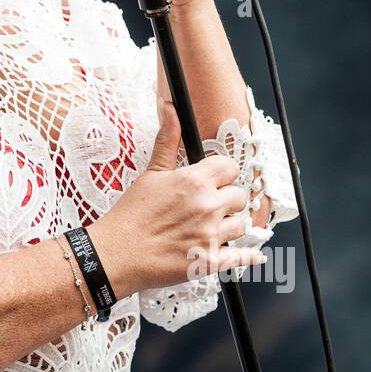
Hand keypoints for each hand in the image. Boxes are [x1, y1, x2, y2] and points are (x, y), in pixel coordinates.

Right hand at [88, 99, 264, 294]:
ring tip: (212, 227)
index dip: (223, 173)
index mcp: (194, 181)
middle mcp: (207, 206)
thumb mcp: (150, 173)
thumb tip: (171, 110)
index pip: (230, 167)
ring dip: (230, 225)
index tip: (216, 180)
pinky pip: (242, 257)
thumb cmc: (131, 214)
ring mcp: (211, 235)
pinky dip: (249, 256)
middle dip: (226, 200)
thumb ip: (167, 141)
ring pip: (242, 225)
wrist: (117, 253)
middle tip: (210, 206)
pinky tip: (252, 255)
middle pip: (239, 196)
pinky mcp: (210, 261)